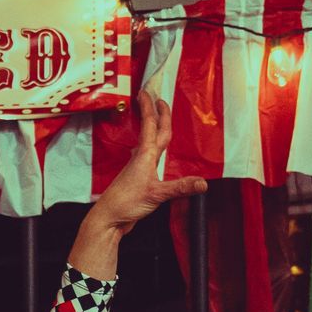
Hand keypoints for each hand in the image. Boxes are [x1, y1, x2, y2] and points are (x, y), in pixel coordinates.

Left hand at [69, 91, 209, 278]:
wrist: (108, 219)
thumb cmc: (126, 203)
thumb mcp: (157, 194)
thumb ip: (180, 187)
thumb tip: (203, 183)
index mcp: (146, 156)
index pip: (152, 126)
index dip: (152, 109)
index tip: (149, 92)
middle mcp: (141, 159)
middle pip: (151, 130)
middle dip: (154, 113)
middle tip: (154, 96)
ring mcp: (138, 168)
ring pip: (148, 143)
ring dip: (153, 129)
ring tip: (157, 120)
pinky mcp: (137, 179)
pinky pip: (148, 158)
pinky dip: (153, 149)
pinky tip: (154, 154)